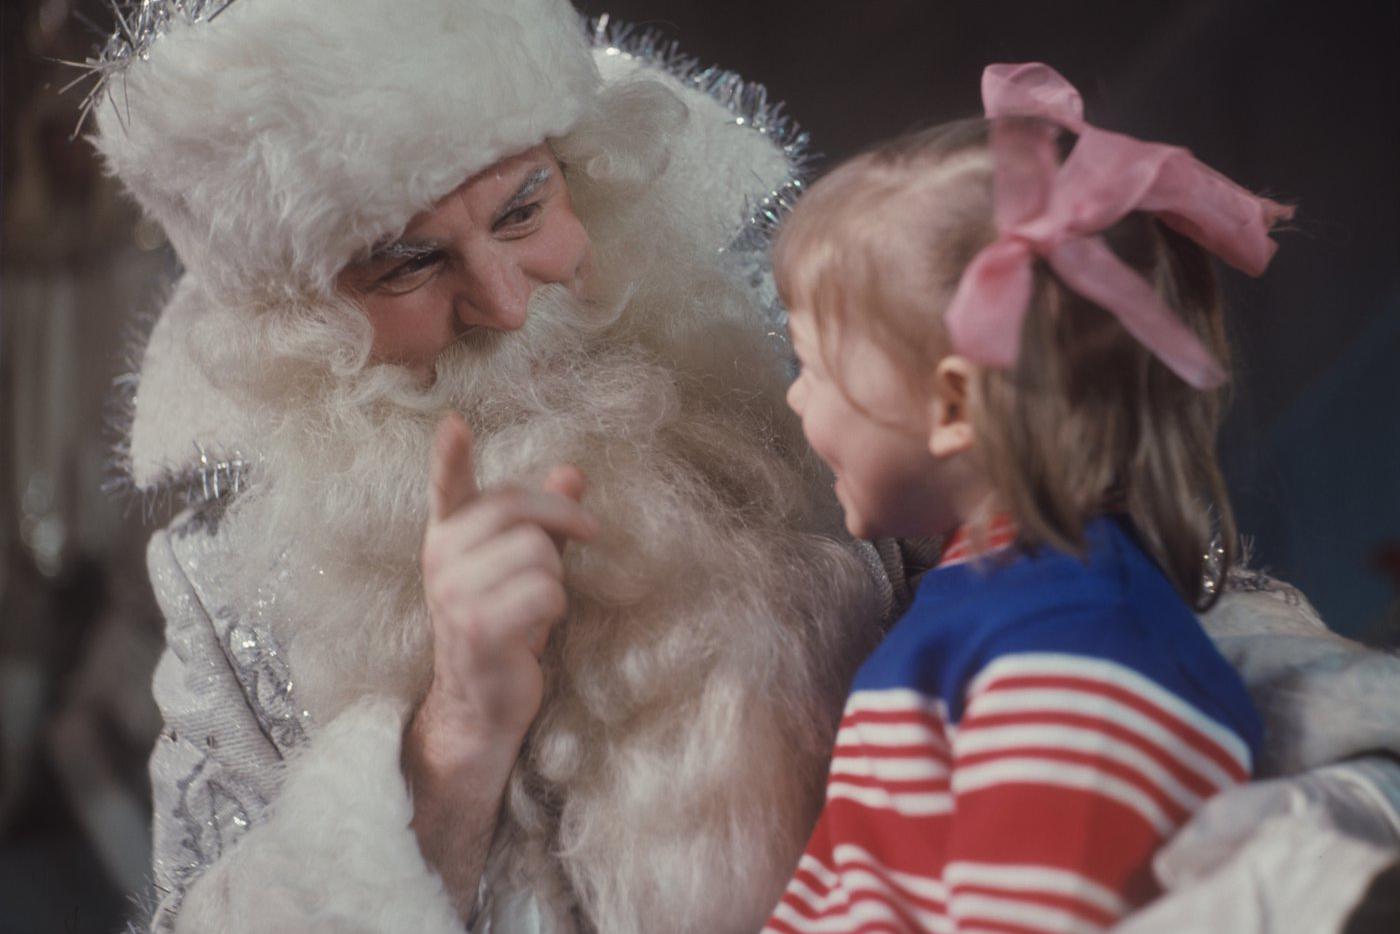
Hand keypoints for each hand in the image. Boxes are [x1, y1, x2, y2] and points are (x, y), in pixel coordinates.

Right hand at [418, 413, 596, 738]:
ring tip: (536, 601)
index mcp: (448, 534)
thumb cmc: (506, 620)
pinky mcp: (477, 627)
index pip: (447, 487)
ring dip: (555, 575)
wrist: (480, 701)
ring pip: (536, 551)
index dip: (451, 456)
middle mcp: (441, 558)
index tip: (453, 424)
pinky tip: (534, 629)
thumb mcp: (523, 562)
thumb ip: (544, 517)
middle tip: (588, 531)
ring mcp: (453, 594)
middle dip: (562, 518)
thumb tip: (572, 472)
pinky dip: (555, 607)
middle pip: (515, 506)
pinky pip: (543, 591)